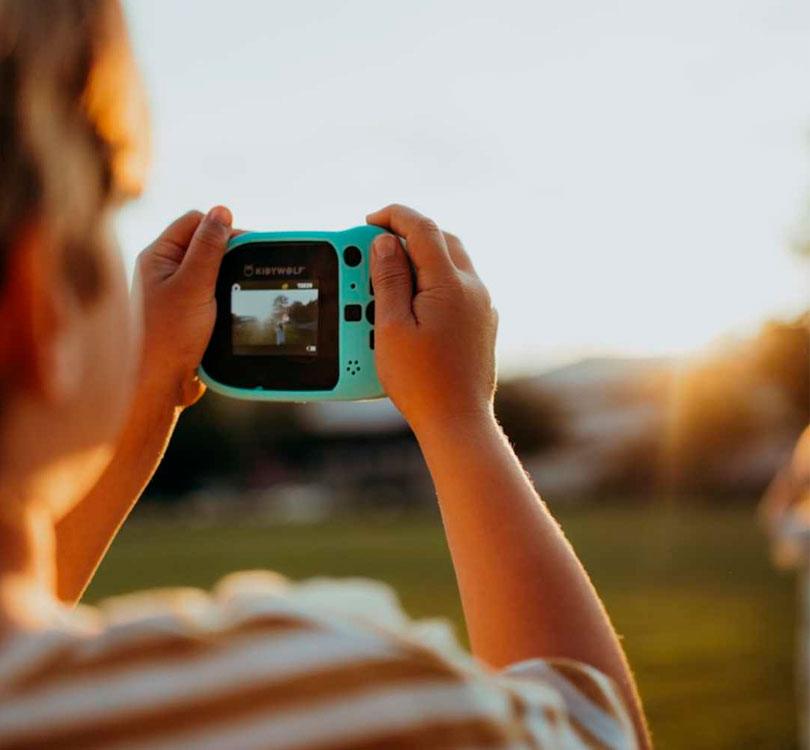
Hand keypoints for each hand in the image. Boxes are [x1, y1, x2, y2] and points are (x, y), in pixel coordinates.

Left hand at [133, 207, 232, 407]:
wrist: (159, 384)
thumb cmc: (168, 335)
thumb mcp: (194, 285)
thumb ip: (209, 247)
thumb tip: (223, 212)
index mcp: (158, 256)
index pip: (195, 222)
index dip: (223, 229)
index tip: (248, 246)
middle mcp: (163, 271)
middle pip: (204, 244)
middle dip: (228, 253)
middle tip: (249, 269)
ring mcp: (174, 293)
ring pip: (210, 270)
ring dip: (228, 275)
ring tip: (242, 289)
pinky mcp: (186, 314)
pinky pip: (211, 293)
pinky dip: (225, 295)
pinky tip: (234, 305)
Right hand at [367, 204, 497, 432]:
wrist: (458, 421)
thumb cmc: (421, 381)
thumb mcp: (392, 327)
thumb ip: (389, 279)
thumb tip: (386, 242)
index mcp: (451, 285)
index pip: (423, 229)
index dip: (394, 217)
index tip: (369, 221)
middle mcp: (474, 289)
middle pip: (442, 240)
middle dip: (408, 235)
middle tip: (376, 247)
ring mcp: (482, 307)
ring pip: (453, 263)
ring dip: (422, 259)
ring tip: (389, 277)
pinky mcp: (482, 324)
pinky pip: (457, 288)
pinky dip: (434, 282)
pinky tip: (413, 302)